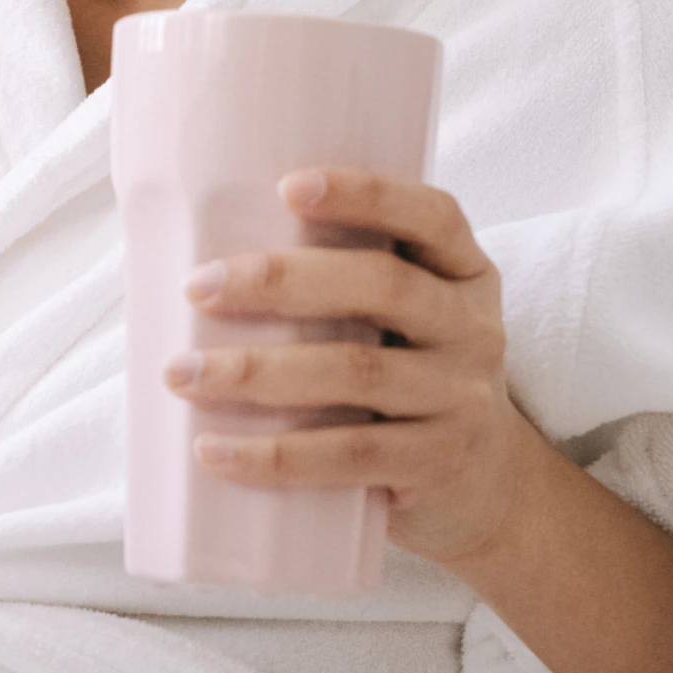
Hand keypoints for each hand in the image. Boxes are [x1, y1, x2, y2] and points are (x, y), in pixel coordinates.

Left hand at [165, 167, 533, 569]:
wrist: (489, 486)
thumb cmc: (411, 374)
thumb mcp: (407, 318)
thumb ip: (344, 281)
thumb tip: (201, 256)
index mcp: (464, 273)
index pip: (431, 217)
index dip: (365, 194)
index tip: (287, 186)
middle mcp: (472, 328)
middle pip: (381, 285)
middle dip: (282, 280)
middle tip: (196, 287)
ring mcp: (460, 399)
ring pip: (356, 372)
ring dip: (257, 371)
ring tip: (183, 373)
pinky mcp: (435, 463)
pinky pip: (350, 454)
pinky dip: (275, 454)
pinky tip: (214, 450)